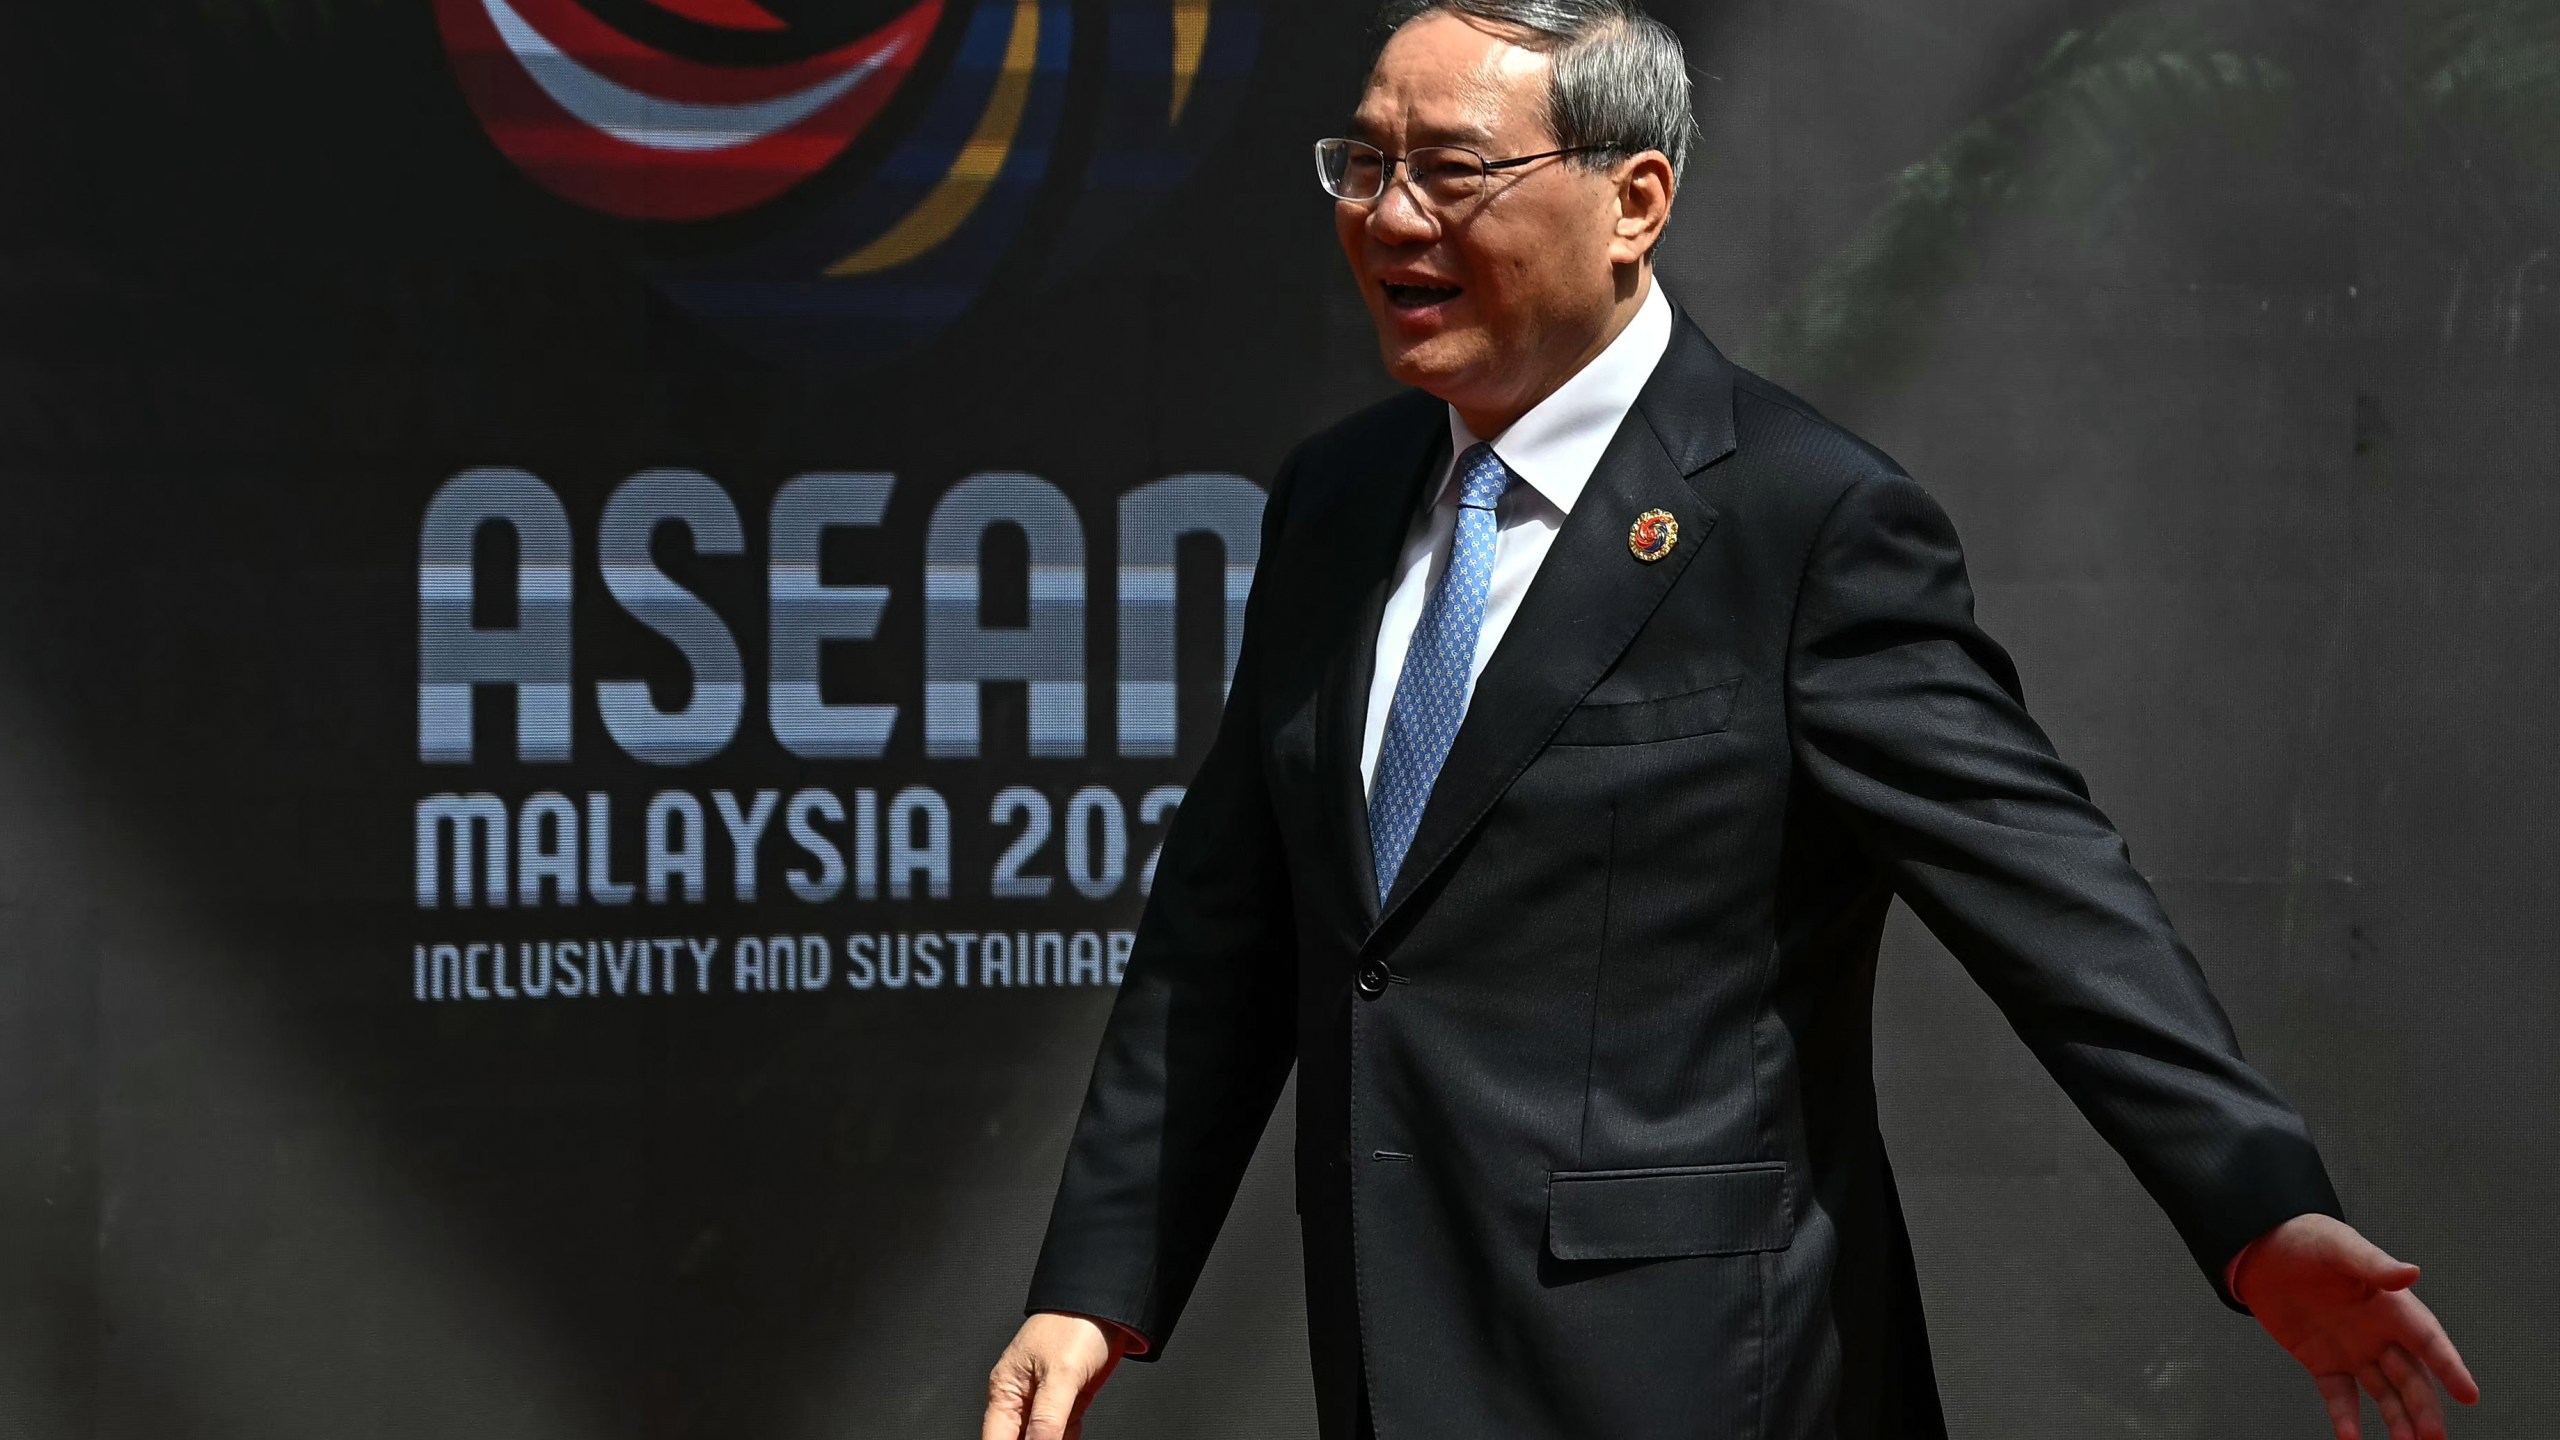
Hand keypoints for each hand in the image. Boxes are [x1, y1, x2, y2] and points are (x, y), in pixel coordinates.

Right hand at [982, 1312, 1129, 1439]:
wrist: (1109, 1304)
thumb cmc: (1076, 1322)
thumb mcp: (1061, 1374)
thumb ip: (1047, 1418)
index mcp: (1007, 1388)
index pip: (997, 1438)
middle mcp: (1022, 1397)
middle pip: (1019, 1439)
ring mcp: (1045, 1399)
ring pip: (1041, 1438)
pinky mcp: (1068, 1401)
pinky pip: (1062, 1432)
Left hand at [2241, 1214, 2478, 1439]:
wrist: (2261, 1250)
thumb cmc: (2306, 1240)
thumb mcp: (2338, 1246)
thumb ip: (2373, 1264)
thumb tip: (2411, 1273)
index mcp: (2391, 1305)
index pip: (2427, 1340)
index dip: (2448, 1366)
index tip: (2469, 1394)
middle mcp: (2379, 1333)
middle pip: (2411, 1377)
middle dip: (2424, 1407)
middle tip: (2433, 1437)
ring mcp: (2354, 1351)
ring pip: (2385, 1394)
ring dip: (2397, 1420)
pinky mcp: (2323, 1363)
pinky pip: (2341, 1397)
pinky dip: (2347, 1419)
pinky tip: (2351, 1438)